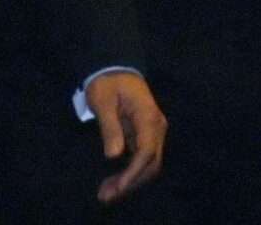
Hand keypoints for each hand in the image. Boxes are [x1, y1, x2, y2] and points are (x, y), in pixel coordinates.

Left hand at [86, 71, 165, 202]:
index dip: (133, 173)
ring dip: (129, 180)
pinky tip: (113, 181)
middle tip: (105, 195)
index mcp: (148, 118)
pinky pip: (142, 159)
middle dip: (130, 182)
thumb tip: (113, 155)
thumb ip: (109, 127)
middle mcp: (156, 128)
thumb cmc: (107, 81)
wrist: (115, 66)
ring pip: (147, 164)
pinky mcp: (146, 135)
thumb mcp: (103, 100)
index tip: (117, 187)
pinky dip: (129, 172)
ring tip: (106, 192)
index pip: (146, 152)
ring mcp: (153, 132)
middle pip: (150, 164)